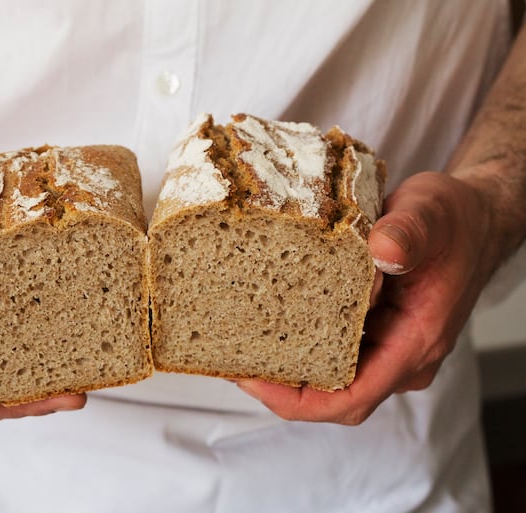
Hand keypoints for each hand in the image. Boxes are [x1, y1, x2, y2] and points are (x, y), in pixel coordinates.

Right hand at [0, 187, 85, 421]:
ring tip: (96, 353)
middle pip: (1, 384)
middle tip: (92, 378)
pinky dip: (42, 328)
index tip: (59, 396)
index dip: (15, 400)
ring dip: (50, 362)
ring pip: (12, 359)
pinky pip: (14, 327)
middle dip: (45, 388)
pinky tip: (73, 314)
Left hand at [235, 172, 491, 424]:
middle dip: (277, 385)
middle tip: (229, 354)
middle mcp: (399, 354)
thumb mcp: (432, 213)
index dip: (296, 399)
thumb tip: (382, 251)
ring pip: (328, 376)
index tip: (251, 379)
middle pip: (332, 395)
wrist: (472, 218)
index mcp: (415, 341)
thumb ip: (408, 232)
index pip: (351, 397)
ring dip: (283, 366)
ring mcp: (386, 345)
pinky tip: (264, 321)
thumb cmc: (455, 220)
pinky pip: (330, 349)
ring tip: (236, 341)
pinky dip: (296, 342)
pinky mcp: (373, 329)